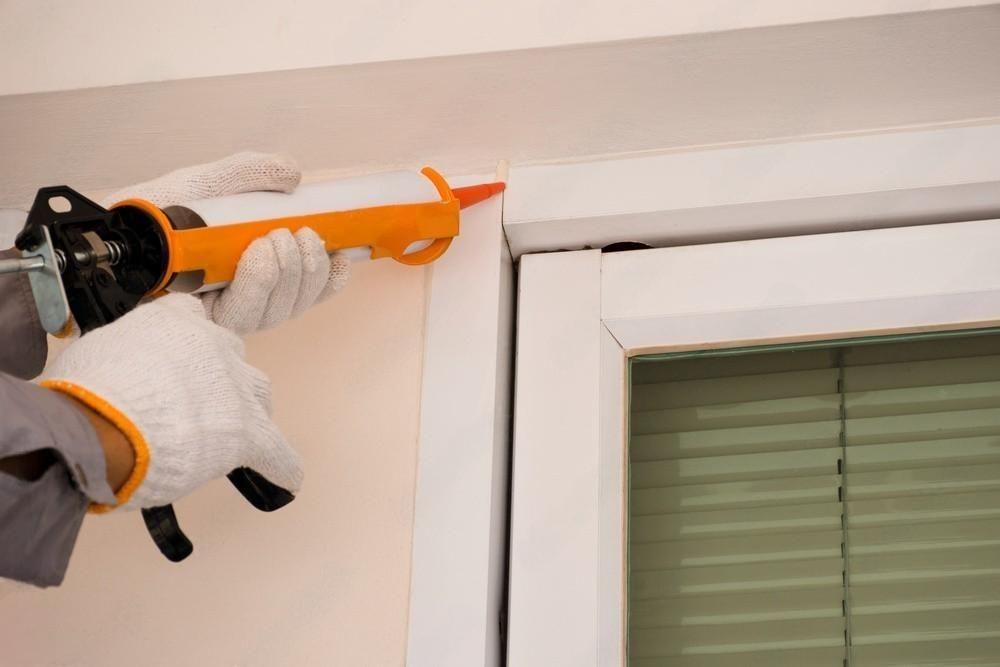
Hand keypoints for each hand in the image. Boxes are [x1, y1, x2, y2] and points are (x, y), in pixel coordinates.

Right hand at [41, 293, 301, 509]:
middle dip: (216, 377)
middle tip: (191, 403)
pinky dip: (280, 465)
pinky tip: (286, 477)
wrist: (105, 426)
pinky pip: (276, 451)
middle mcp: (214, 347)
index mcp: (174, 322)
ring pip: (257, 393)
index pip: (192, 317)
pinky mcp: (248, 432)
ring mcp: (235, 390)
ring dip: (246, 409)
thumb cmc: (88, 393)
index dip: (184, 343)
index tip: (175, 357)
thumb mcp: (95, 353)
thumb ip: (119, 357)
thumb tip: (115, 374)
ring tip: (230, 431)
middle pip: (230, 356)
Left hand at [101, 152, 350, 334]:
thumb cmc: (154, 214)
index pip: (306, 287)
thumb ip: (250, 174)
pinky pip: (244, 313)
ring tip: (278, 241)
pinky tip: (260, 254)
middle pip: (296, 300)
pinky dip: (259, 281)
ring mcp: (223, 313)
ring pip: (277, 309)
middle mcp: (243, 297)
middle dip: (310, 269)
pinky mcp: (203, 324)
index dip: (330, 277)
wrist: (109, 238)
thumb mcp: (208, 184)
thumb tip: (295, 174)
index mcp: (255, 270)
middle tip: (302, 237)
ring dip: (288, 273)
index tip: (346, 257)